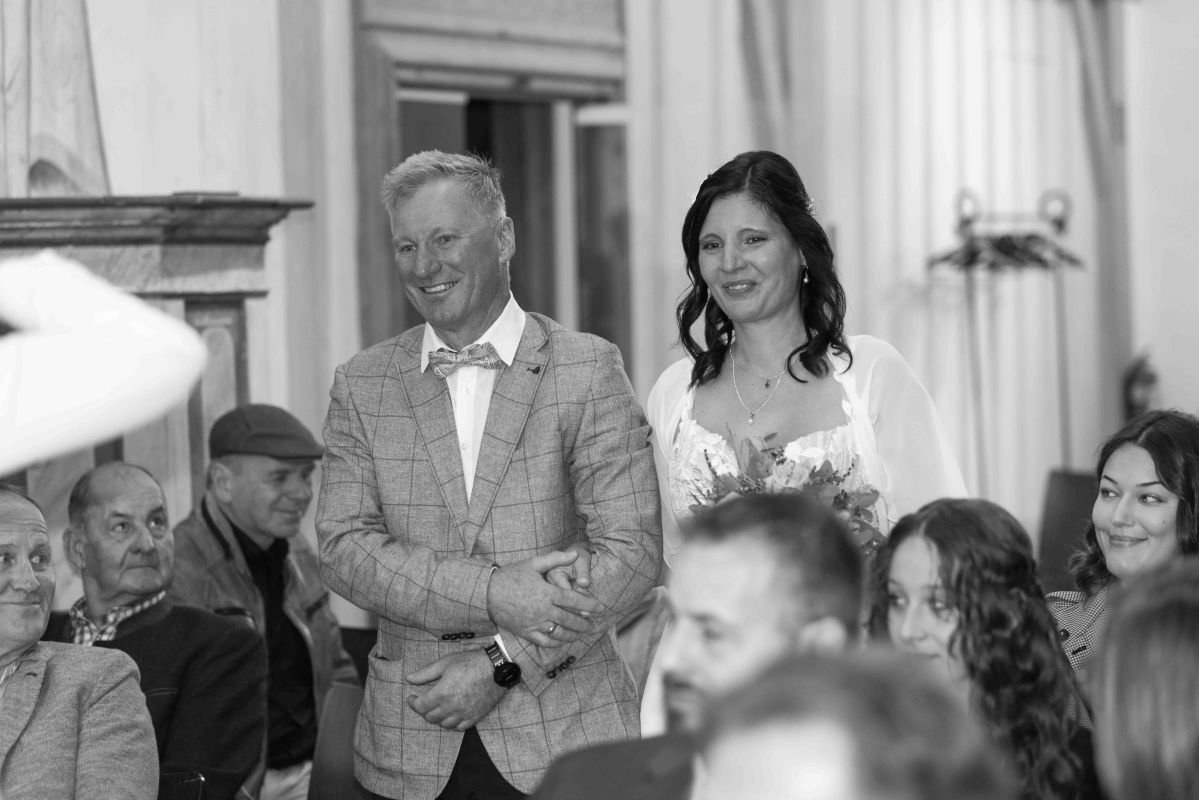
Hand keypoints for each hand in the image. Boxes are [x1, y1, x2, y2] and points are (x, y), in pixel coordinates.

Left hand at [406, 650, 504, 730]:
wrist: (497, 668)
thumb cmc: (471, 662)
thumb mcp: (445, 663)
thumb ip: (425, 673)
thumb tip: (408, 678)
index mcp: (442, 693)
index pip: (421, 706)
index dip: (413, 703)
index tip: (412, 697)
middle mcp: (452, 707)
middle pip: (431, 717)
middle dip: (424, 710)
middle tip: (424, 702)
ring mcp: (464, 714)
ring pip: (444, 725)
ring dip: (437, 718)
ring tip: (437, 708)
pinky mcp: (475, 717)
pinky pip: (459, 728)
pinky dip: (452, 724)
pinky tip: (451, 715)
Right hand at [488, 551, 603, 646]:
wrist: (487, 593)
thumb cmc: (511, 576)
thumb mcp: (533, 563)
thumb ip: (556, 558)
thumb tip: (575, 554)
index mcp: (547, 592)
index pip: (574, 600)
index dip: (589, 604)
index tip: (600, 607)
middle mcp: (543, 610)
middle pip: (570, 619)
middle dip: (584, 623)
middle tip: (592, 624)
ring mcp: (534, 623)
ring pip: (560, 633)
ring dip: (573, 634)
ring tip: (581, 633)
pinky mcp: (526, 632)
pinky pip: (544, 642)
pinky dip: (556, 643)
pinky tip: (562, 640)